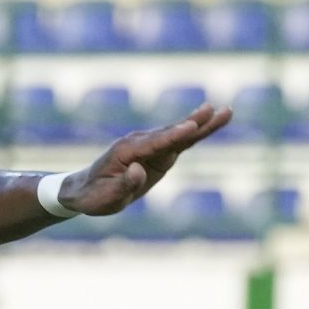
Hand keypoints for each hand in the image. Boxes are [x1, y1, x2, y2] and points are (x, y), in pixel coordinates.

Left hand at [57, 103, 232, 215]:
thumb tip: (138, 170)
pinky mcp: (156, 152)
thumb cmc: (94, 196)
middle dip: (194, 123)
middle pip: (172, 133)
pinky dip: (195, 133)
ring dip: (201, 124)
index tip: (192, 127)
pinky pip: (179, 142)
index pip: (155, 143)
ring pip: (178, 134)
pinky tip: (211, 122)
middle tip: (215, 109)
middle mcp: (139, 143)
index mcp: (126, 152)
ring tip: (225, 112)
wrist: (84, 190)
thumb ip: (124, 185)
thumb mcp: (105, 199)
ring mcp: (148, 145)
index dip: (174, 135)